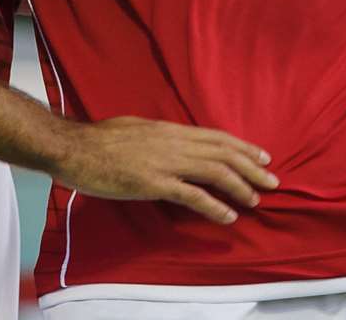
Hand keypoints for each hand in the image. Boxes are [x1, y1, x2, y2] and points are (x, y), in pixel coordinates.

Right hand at [49, 115, 278, 224]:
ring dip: (239, 186)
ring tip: (255, 200)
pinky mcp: (152, 182)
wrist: (72, 148)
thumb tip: (172, 143)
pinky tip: (228, 216)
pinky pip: (191, 195)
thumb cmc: (97, 140)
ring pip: (214, 171)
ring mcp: (163, 162)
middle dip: (251, 167)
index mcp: (167, 129)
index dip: (242, 147)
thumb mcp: (134, 129)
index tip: (262, 156)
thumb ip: (158, 138)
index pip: (215, 136)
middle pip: (222, 152)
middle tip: (272, 181)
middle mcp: (171, 142)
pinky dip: (214, 206)